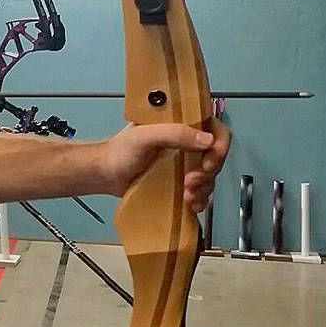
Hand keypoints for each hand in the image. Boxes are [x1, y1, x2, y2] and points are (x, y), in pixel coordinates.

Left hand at [100, 118, 231, 211]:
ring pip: (210, 175)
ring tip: (186, 194)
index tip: (208, 161)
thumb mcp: (144, 136)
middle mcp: (185, 142)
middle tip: (191, 181)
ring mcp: (184, 162)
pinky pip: (201, 190)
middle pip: (215, 154)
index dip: (218, 144)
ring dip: (204, 188)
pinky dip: (199, 199)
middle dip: (208, 171)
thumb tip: (205, 139)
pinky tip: (189, 203)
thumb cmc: (118, 152)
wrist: (106, 175)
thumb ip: (174, 133)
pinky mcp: (180, 180)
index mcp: (179, 123)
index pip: (214, 126)